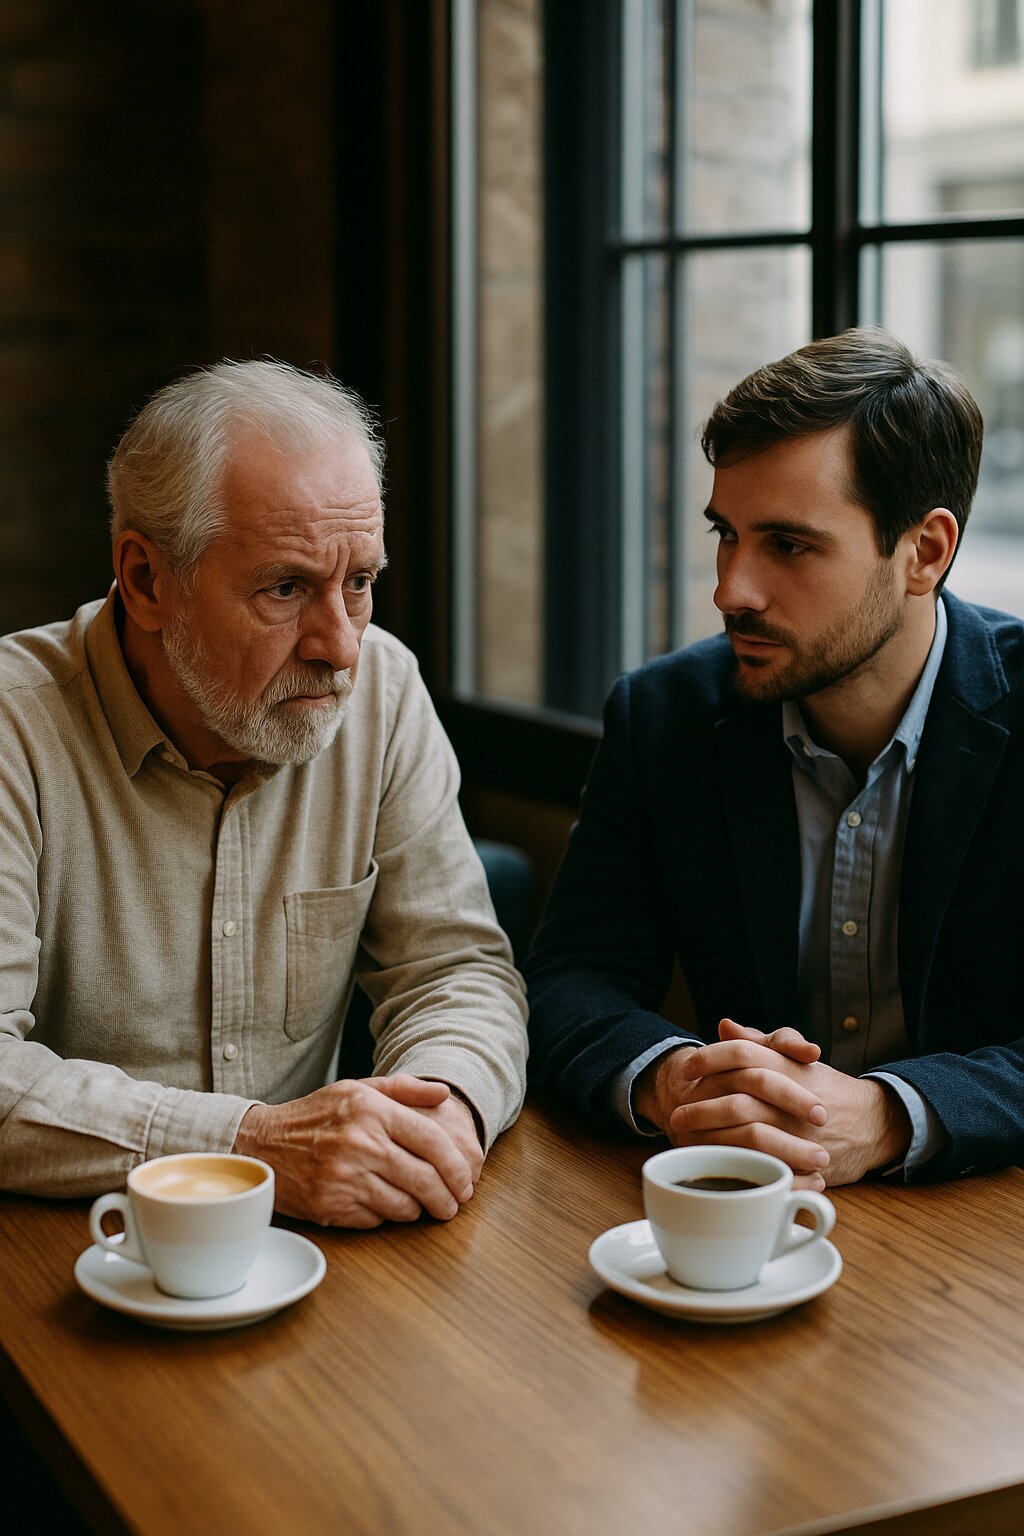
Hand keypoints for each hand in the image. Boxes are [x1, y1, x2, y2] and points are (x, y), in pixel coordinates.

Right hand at [233, 1074, 477, 1227]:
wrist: (261, 1144)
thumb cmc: (316, 1116)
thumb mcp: (357, 1090)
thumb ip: (403, 1089)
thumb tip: (444, 1094)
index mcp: (371, 1111)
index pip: (433, 1142)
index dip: (458, 1166)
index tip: (466, 1180)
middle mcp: (360, 1144)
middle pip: (426, 1180)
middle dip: (449, 1197)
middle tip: (455, 1203)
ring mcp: (344, 1178)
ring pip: (405, 1206)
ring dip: (420, 1210)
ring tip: (423, 1204)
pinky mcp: (331, 1207)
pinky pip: (377, 1220)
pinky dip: (388, 1216)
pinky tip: (385, 1204)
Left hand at [668, 1019, 911, 1186]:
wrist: (873, 1124)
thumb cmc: (825, 1088)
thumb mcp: (795, 1059)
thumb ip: (759, 1042)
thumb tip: (725, 1025)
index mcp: (789, 1067)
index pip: (743, 1055)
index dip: (709, 1059)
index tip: (686, 1069)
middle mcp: (793, 1099)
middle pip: (739, 1100)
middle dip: (701, 1109)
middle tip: (676, 1115)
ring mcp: (799, 1133)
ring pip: (749, 1135)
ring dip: (713, 1138)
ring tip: (687, 1140)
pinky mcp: (804, 1163)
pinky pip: (766, 1167)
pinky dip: (738, 1166)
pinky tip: (715, 1163)